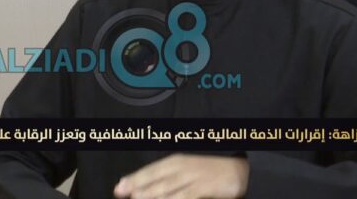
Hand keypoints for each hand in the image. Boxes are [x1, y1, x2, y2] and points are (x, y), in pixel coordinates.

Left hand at [113, 153, 247, 198]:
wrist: (238, 170)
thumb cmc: (208, 173)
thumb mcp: (186, 172)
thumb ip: (166, 180)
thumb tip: (141, 190)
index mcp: (175, 162)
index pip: (150, 171)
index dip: (134, 179)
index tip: (118, 189)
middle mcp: (181, 168)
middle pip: (155, 180)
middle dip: (137, 188)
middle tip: (121, 193)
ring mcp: (192, 178)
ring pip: (167, 190)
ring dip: (152, 196)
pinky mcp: (204, 187)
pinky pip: (185, 197)